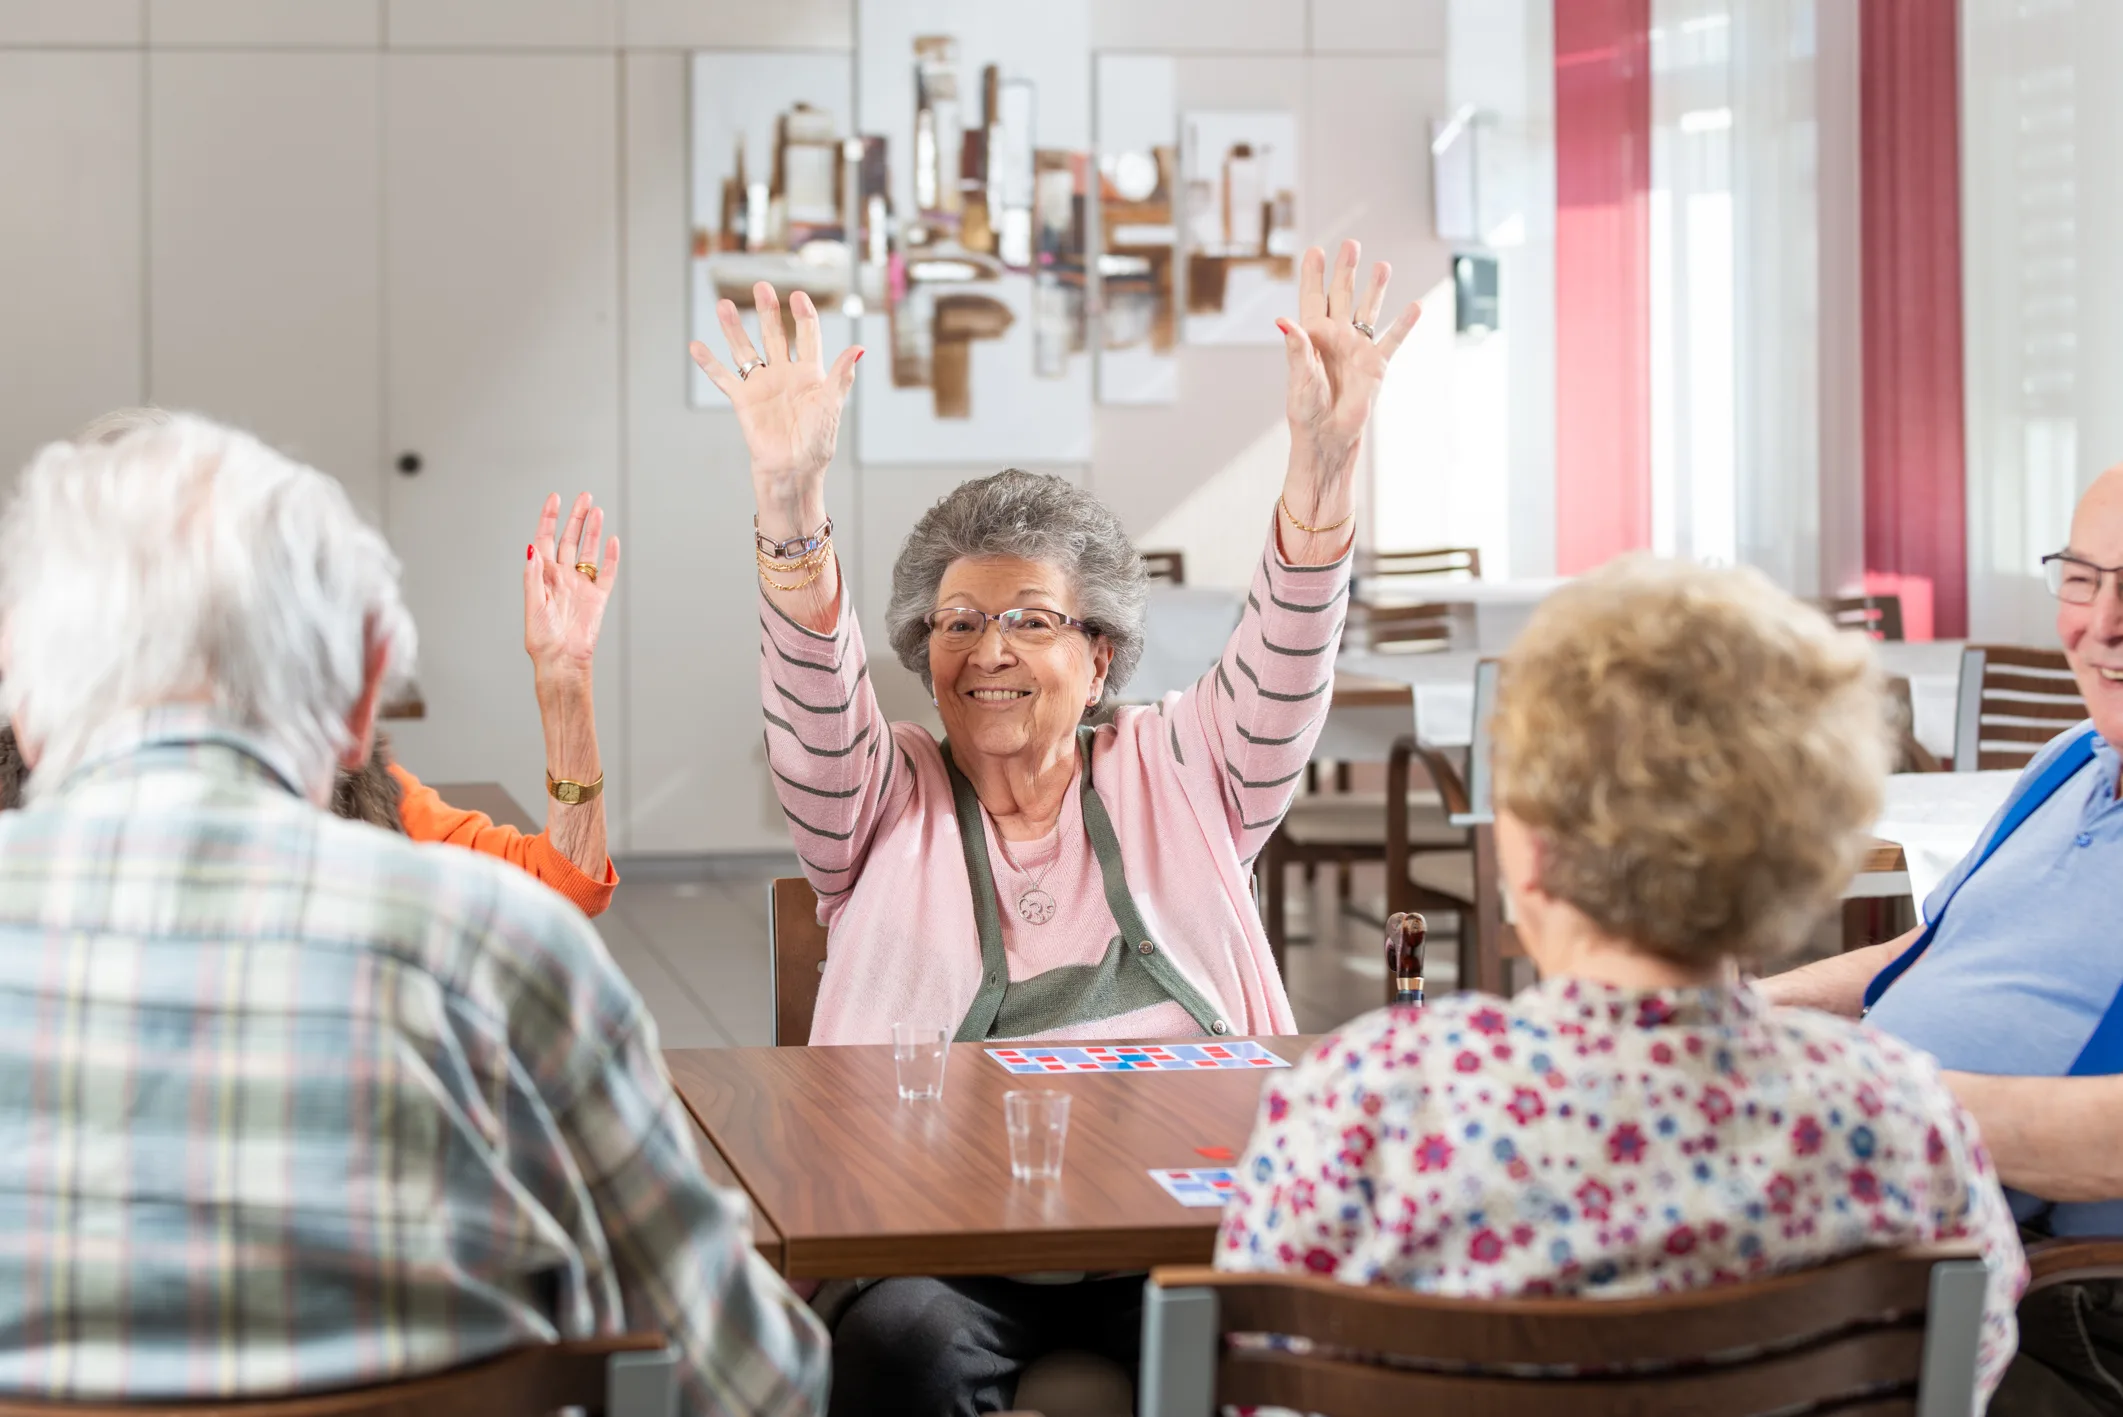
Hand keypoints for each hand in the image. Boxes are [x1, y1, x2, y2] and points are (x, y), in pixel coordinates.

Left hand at [524, 491, 619, 688]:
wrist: (562, 661)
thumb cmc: (542, 639)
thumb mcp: (533, 605)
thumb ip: (533, 576)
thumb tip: (532, 548)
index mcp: (543, 576)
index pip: (546, 539)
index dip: (549, 518)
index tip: (555, 498)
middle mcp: (563, 576)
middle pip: (569, 539)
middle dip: (576, 517)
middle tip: (584, 496)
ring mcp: (581, 585)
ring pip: (589, 551)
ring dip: (592, 531)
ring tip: (597, 510)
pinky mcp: (598, 598)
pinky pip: (607, 573)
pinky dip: (611, 557)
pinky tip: (613, 540)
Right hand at [689, 283, 863, 513]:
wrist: (794, 469)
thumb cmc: (817, 442)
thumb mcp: (832, 405)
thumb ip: (842, 375)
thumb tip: (859, 348)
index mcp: (810, 373)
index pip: (807, 335)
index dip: (804, 314)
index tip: (798, 296)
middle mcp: (784, 374)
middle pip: (774, 334)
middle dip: (768, 310)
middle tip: (761, 285)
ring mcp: (762, 386)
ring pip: (745, 350)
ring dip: (734, 328)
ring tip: (723, 303)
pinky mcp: (743, 401)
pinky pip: (723, 377)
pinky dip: (709, 363)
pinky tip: (697, 345)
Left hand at [1276, 240, 1421, 491]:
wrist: (1328, 437)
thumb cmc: (1306, 410)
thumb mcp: (1298, 378)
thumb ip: (1296, 347)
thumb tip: (1282, 321)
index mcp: (1311, 337)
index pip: (1311, 298)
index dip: (1313, 275)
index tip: (1315, 250)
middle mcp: (1335, 336)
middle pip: (1341, 295)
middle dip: (1345, 270)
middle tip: (1351, 244)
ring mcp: (1357, 348)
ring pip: (1368, 310)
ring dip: (1375, 288)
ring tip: (1382, 265)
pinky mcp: (1376, 364)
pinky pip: (1392, 339)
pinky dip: (1404, 324)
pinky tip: (1416, 305)